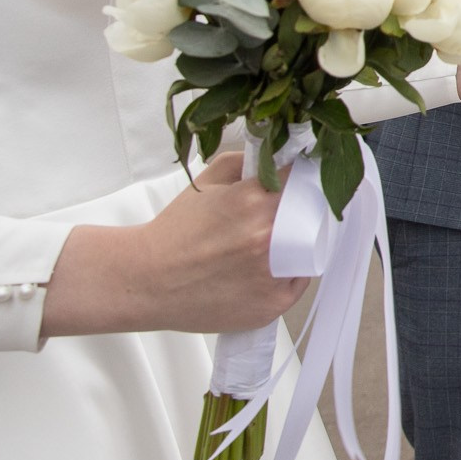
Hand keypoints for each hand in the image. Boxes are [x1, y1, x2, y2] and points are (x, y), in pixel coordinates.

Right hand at [42, 152, 307, 338]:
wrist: (146, 281)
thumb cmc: (176, 231)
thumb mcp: (207, 182)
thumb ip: (247, 162)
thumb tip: (281, 155)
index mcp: (252, 200)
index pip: (302, 177)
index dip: (303, 175)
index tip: (303, 177)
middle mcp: (267, 236)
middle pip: (313, 213)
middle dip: (306, 208)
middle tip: (294, 210)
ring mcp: (273, 272)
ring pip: (311, 249)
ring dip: (302, 241)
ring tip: (279, 240)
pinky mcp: (273, 304)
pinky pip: (300, 281)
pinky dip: (291, 272)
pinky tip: (271, 266)